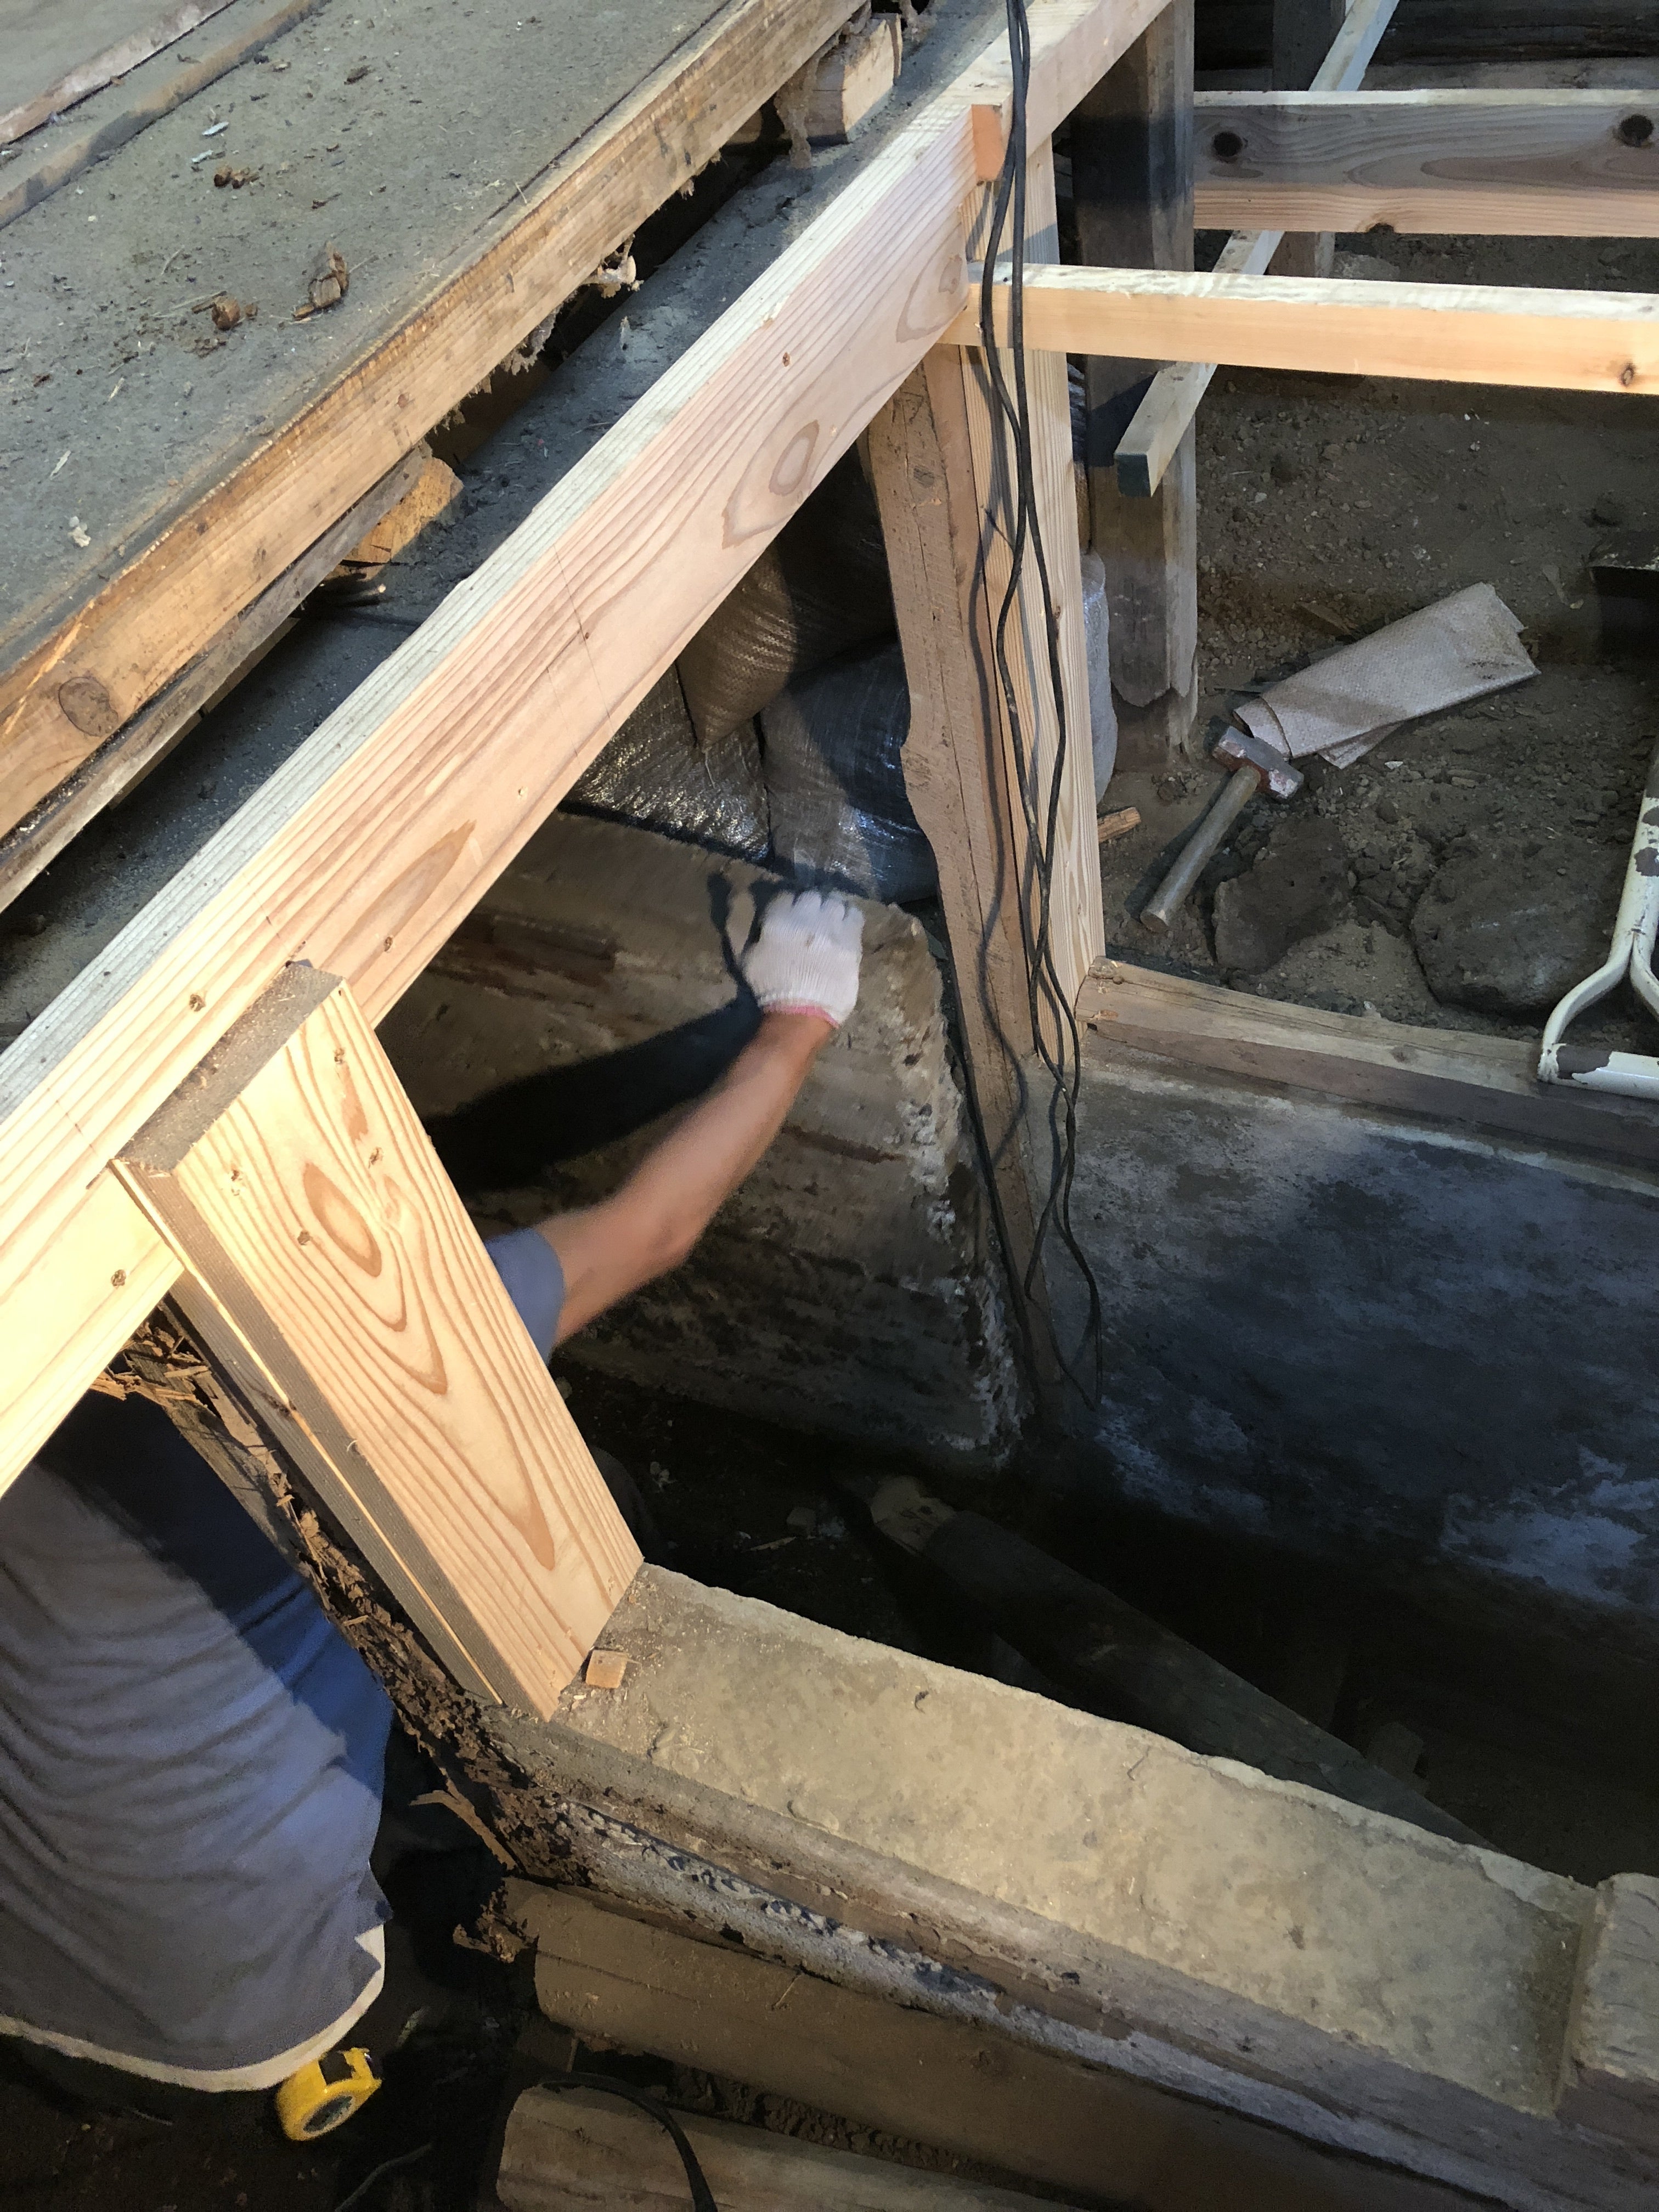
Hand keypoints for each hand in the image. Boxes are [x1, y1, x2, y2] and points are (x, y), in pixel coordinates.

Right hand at [740, 888, 863, 1028]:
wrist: (801, 1012)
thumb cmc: (770, 988)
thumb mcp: (746, 957)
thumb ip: (748, 929)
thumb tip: (749, 908)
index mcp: (779, 918)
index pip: (785, 895)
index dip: (786, 905)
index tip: (787, 915)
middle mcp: (807, 916)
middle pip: (811, 896)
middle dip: (809, 906)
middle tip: (809, 920)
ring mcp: (832, 926)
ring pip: (834, 902)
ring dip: (830, 910)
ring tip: (828, 923)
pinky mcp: (851, 939)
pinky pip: (854, 915)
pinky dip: (848, 918)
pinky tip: (844, 928)